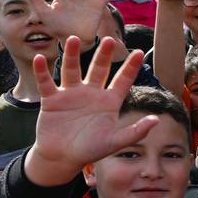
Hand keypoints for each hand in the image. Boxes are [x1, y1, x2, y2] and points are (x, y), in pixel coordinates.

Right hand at [23, 37, 152, 185]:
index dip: (131, 67)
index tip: (139, 52)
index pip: (123, 80)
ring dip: (72, 55)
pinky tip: (40, 59)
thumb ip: (136, 131)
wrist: (63, 158)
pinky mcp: (52, 100)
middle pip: (99, 69)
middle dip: (103, 55)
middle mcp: (91, 93)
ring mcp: (71, 94)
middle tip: (108, 40)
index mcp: (109, 102)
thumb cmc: (91, 150)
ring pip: (72, 70)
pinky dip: (43, 71)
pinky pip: (46, 83)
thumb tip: (157, 120)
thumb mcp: (116, 141)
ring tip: (73, 39)